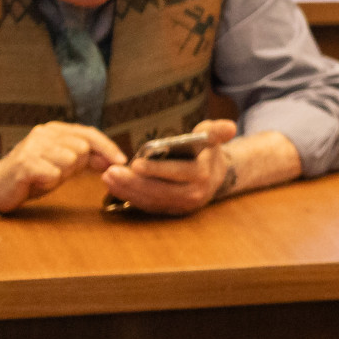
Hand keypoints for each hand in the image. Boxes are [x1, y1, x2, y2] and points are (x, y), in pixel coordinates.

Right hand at [0, 121, 127, 212]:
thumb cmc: (33, 175)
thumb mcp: (64, 164)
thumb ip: (86, 159)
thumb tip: (114, 160)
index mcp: (56, 130)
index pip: (90, 134)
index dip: (108, 147)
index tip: (121, 161)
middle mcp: (44, 133)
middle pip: (82, 150)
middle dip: (74, 167)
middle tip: (54, 173)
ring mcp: (33, 146)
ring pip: (69, 161)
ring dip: (60, 175)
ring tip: (43, 176)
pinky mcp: (25, 162)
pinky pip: (54, 174)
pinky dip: (48, 182)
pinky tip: (35, 181)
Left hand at [101, 119, 236, 215]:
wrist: (214, 175)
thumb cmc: (206, 151)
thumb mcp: (211, 137)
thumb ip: (216, 131)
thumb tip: (230, 127)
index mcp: (203, 175)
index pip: (178, 172)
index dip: (156, 169)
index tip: (136, 163)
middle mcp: (193, 194)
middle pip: (160, 190)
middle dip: (133, 182)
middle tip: (112, 172)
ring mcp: (182, 205)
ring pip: (151, 200)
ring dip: (127, 190)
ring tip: (108, 177)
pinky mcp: (171, 211)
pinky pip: (148, 206)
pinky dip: (130, 197)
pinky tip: (114, 186)